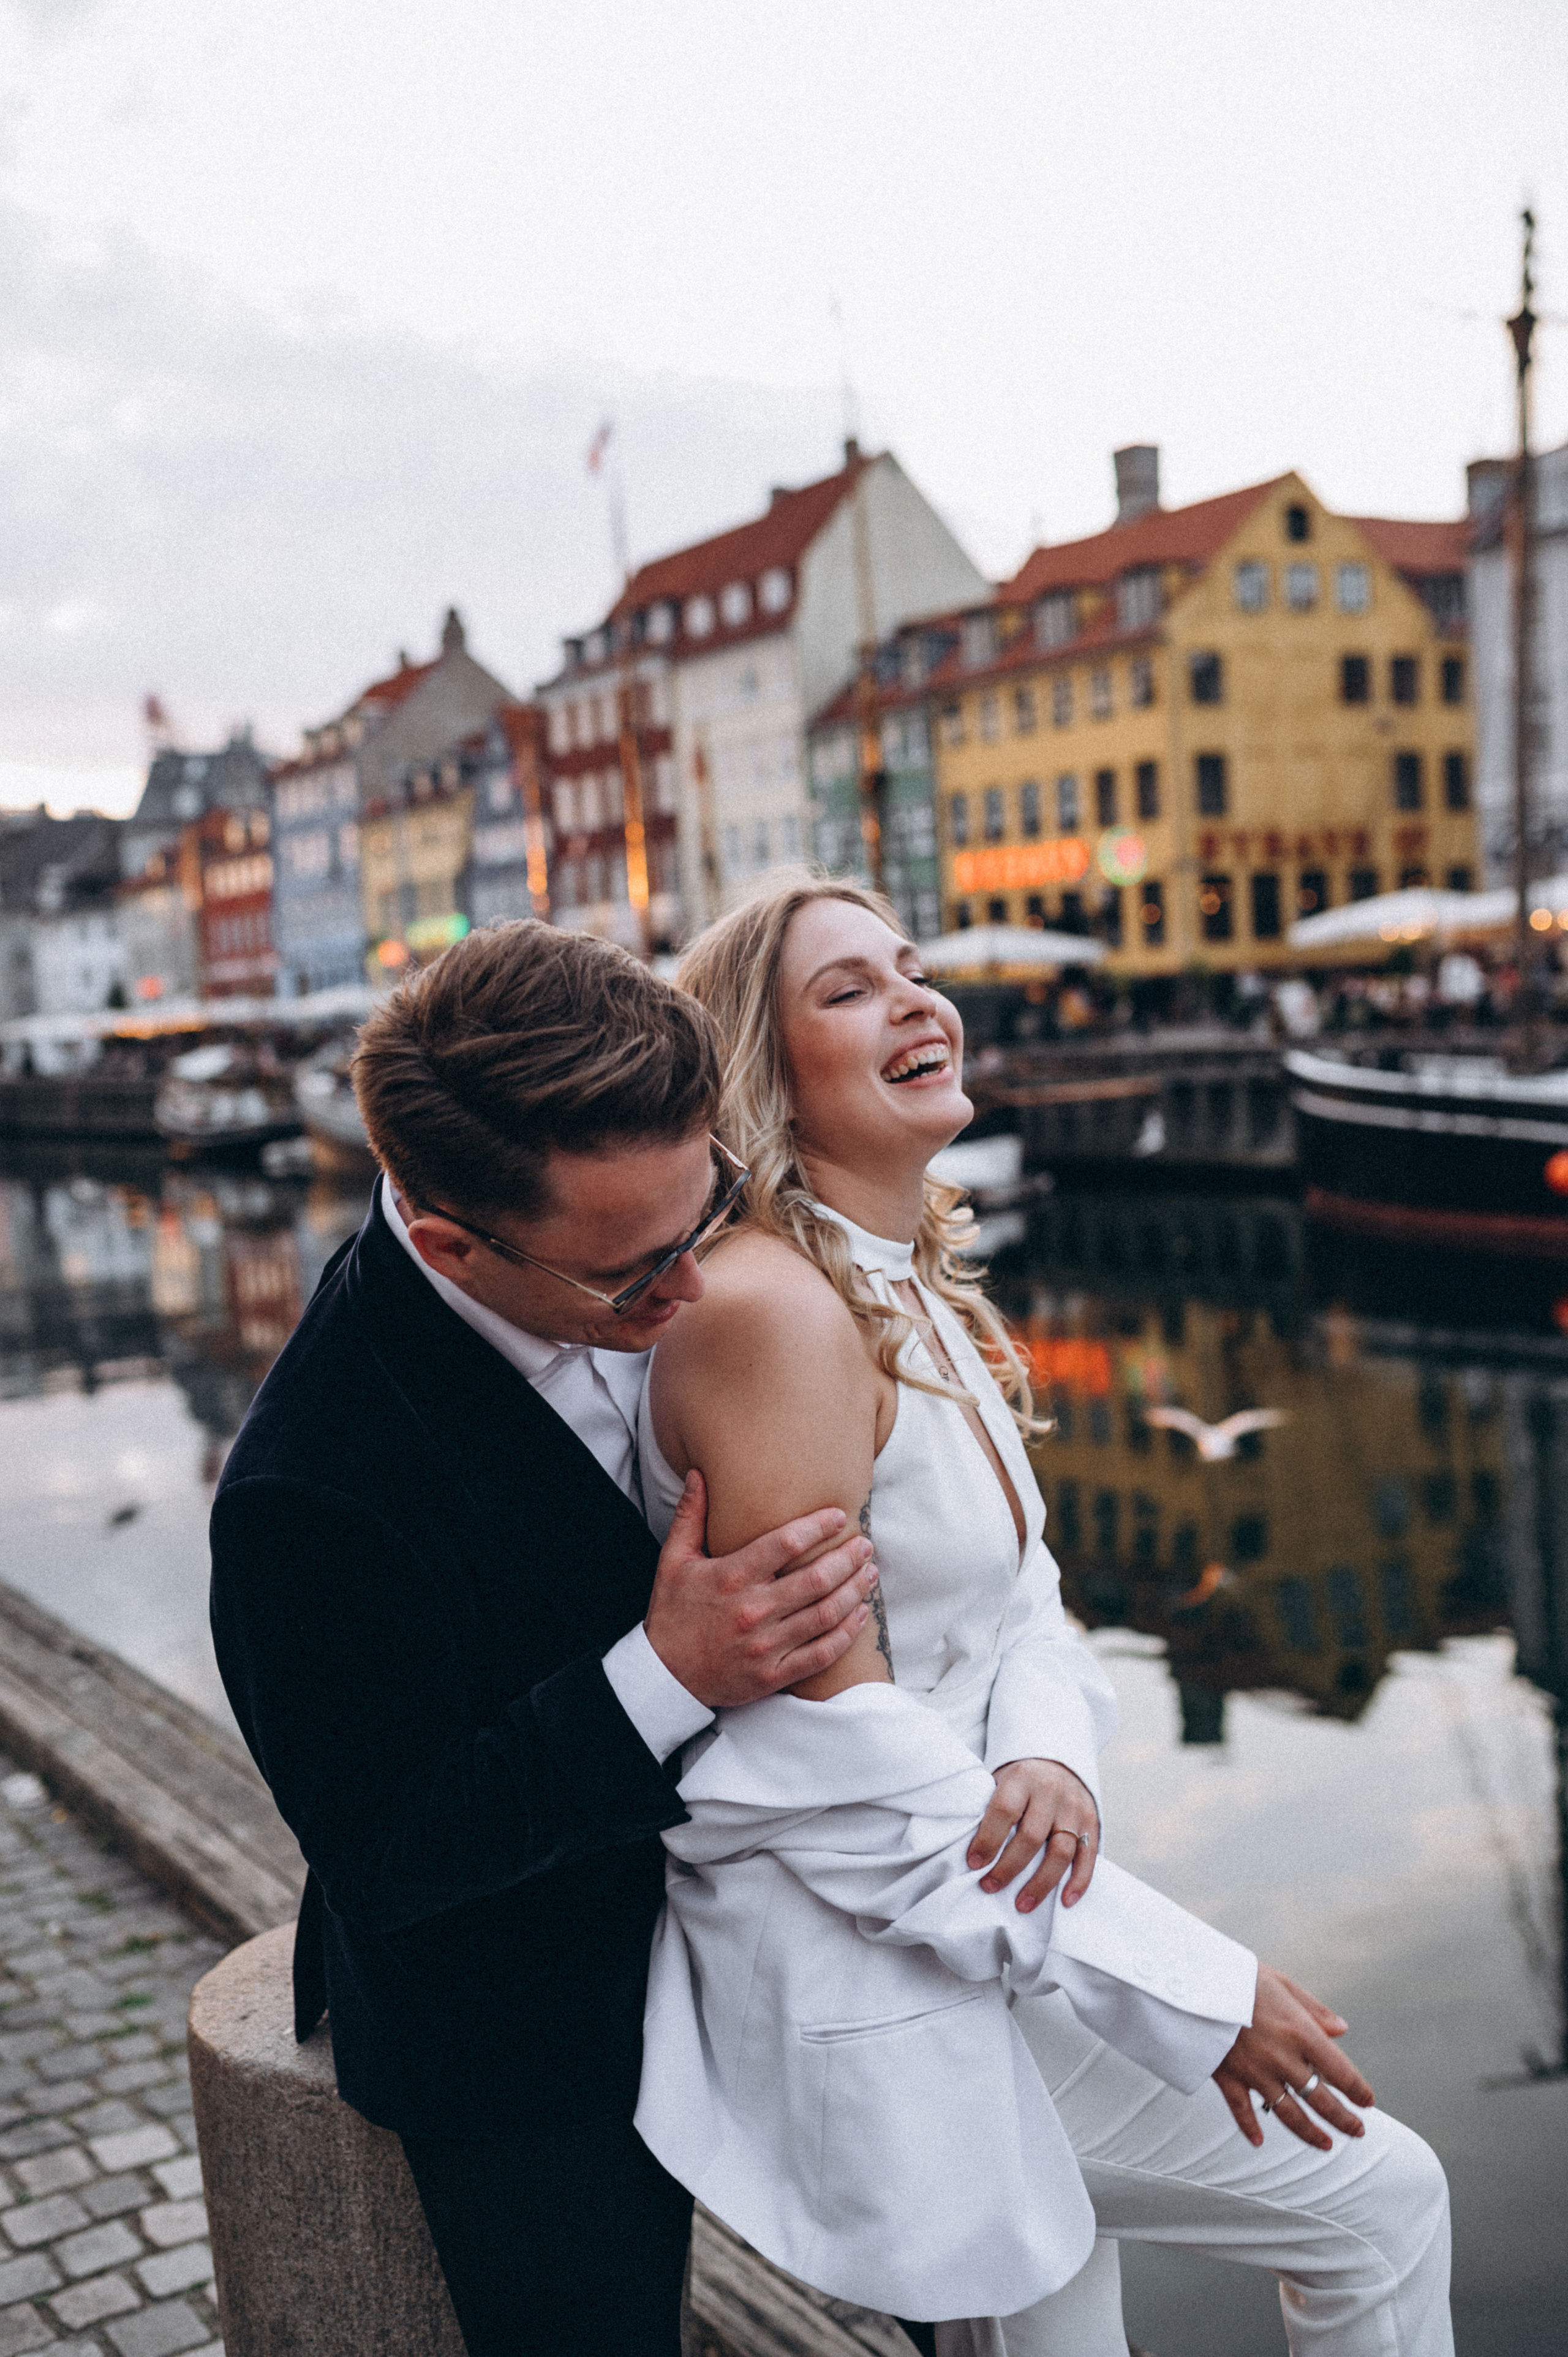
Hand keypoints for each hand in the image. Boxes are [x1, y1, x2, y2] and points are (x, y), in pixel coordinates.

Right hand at [645, 1469, 876, 1709]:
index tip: (838, 1514)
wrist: (663, 1676)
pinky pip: (821, 1654)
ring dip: (855, 1591)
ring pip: (825, 1615)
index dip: (817, 1526)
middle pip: (815, 1579)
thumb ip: (690, 1516)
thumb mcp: (673, 1562)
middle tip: (865, 1544)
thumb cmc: (671, 1614)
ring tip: (870, 1572)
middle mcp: (752, 1611)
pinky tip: (860, 1615)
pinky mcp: (773, 1675)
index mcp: (731, 1578)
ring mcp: (765, 1646)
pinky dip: (847, 1634)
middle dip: (847, 1559)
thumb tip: (700, 1473)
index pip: (785, 1544)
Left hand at [966, 1759, 1099, 1911]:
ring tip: (1022, 1905)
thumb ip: (989, 1808)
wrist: (1058, 1759)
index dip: (987, 1839)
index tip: (973, 1863)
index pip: (1004, 1810)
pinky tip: (1065, 1901)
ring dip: (1041, 1883)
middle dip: (1008, 1868)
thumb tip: (971, 1853)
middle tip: (990, 1887)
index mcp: (1022, 1778)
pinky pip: (1088, 1855)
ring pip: (1060, 1852)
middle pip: (1031, 1837)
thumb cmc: (1020, 1779)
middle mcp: (1050, 1792)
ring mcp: (1074, 1807)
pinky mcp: (1091, 1821)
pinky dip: (1079, 1881)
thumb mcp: (1000, 1780)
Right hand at [1213, 1965, 1374, 2151]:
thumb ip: (1314, 2010)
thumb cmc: (1238, 1977)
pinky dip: (1250, 2128)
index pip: (1340, 2071)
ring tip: (1327, 2145)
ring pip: (1289, 2114)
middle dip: (1343, 2119)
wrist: (1191, 1980)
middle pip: (1321, 2099)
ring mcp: (1255, 2072)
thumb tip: (1342, 2031)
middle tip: (1358, 2131)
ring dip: (1311, 2133)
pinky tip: (1259, 2142)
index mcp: (1300, 2032)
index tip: (1367, 2101)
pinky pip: (1241, 2111)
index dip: (1358, 2090)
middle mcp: (1282, 2058)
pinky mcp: (1228, 2078)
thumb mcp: (1282, 1983)